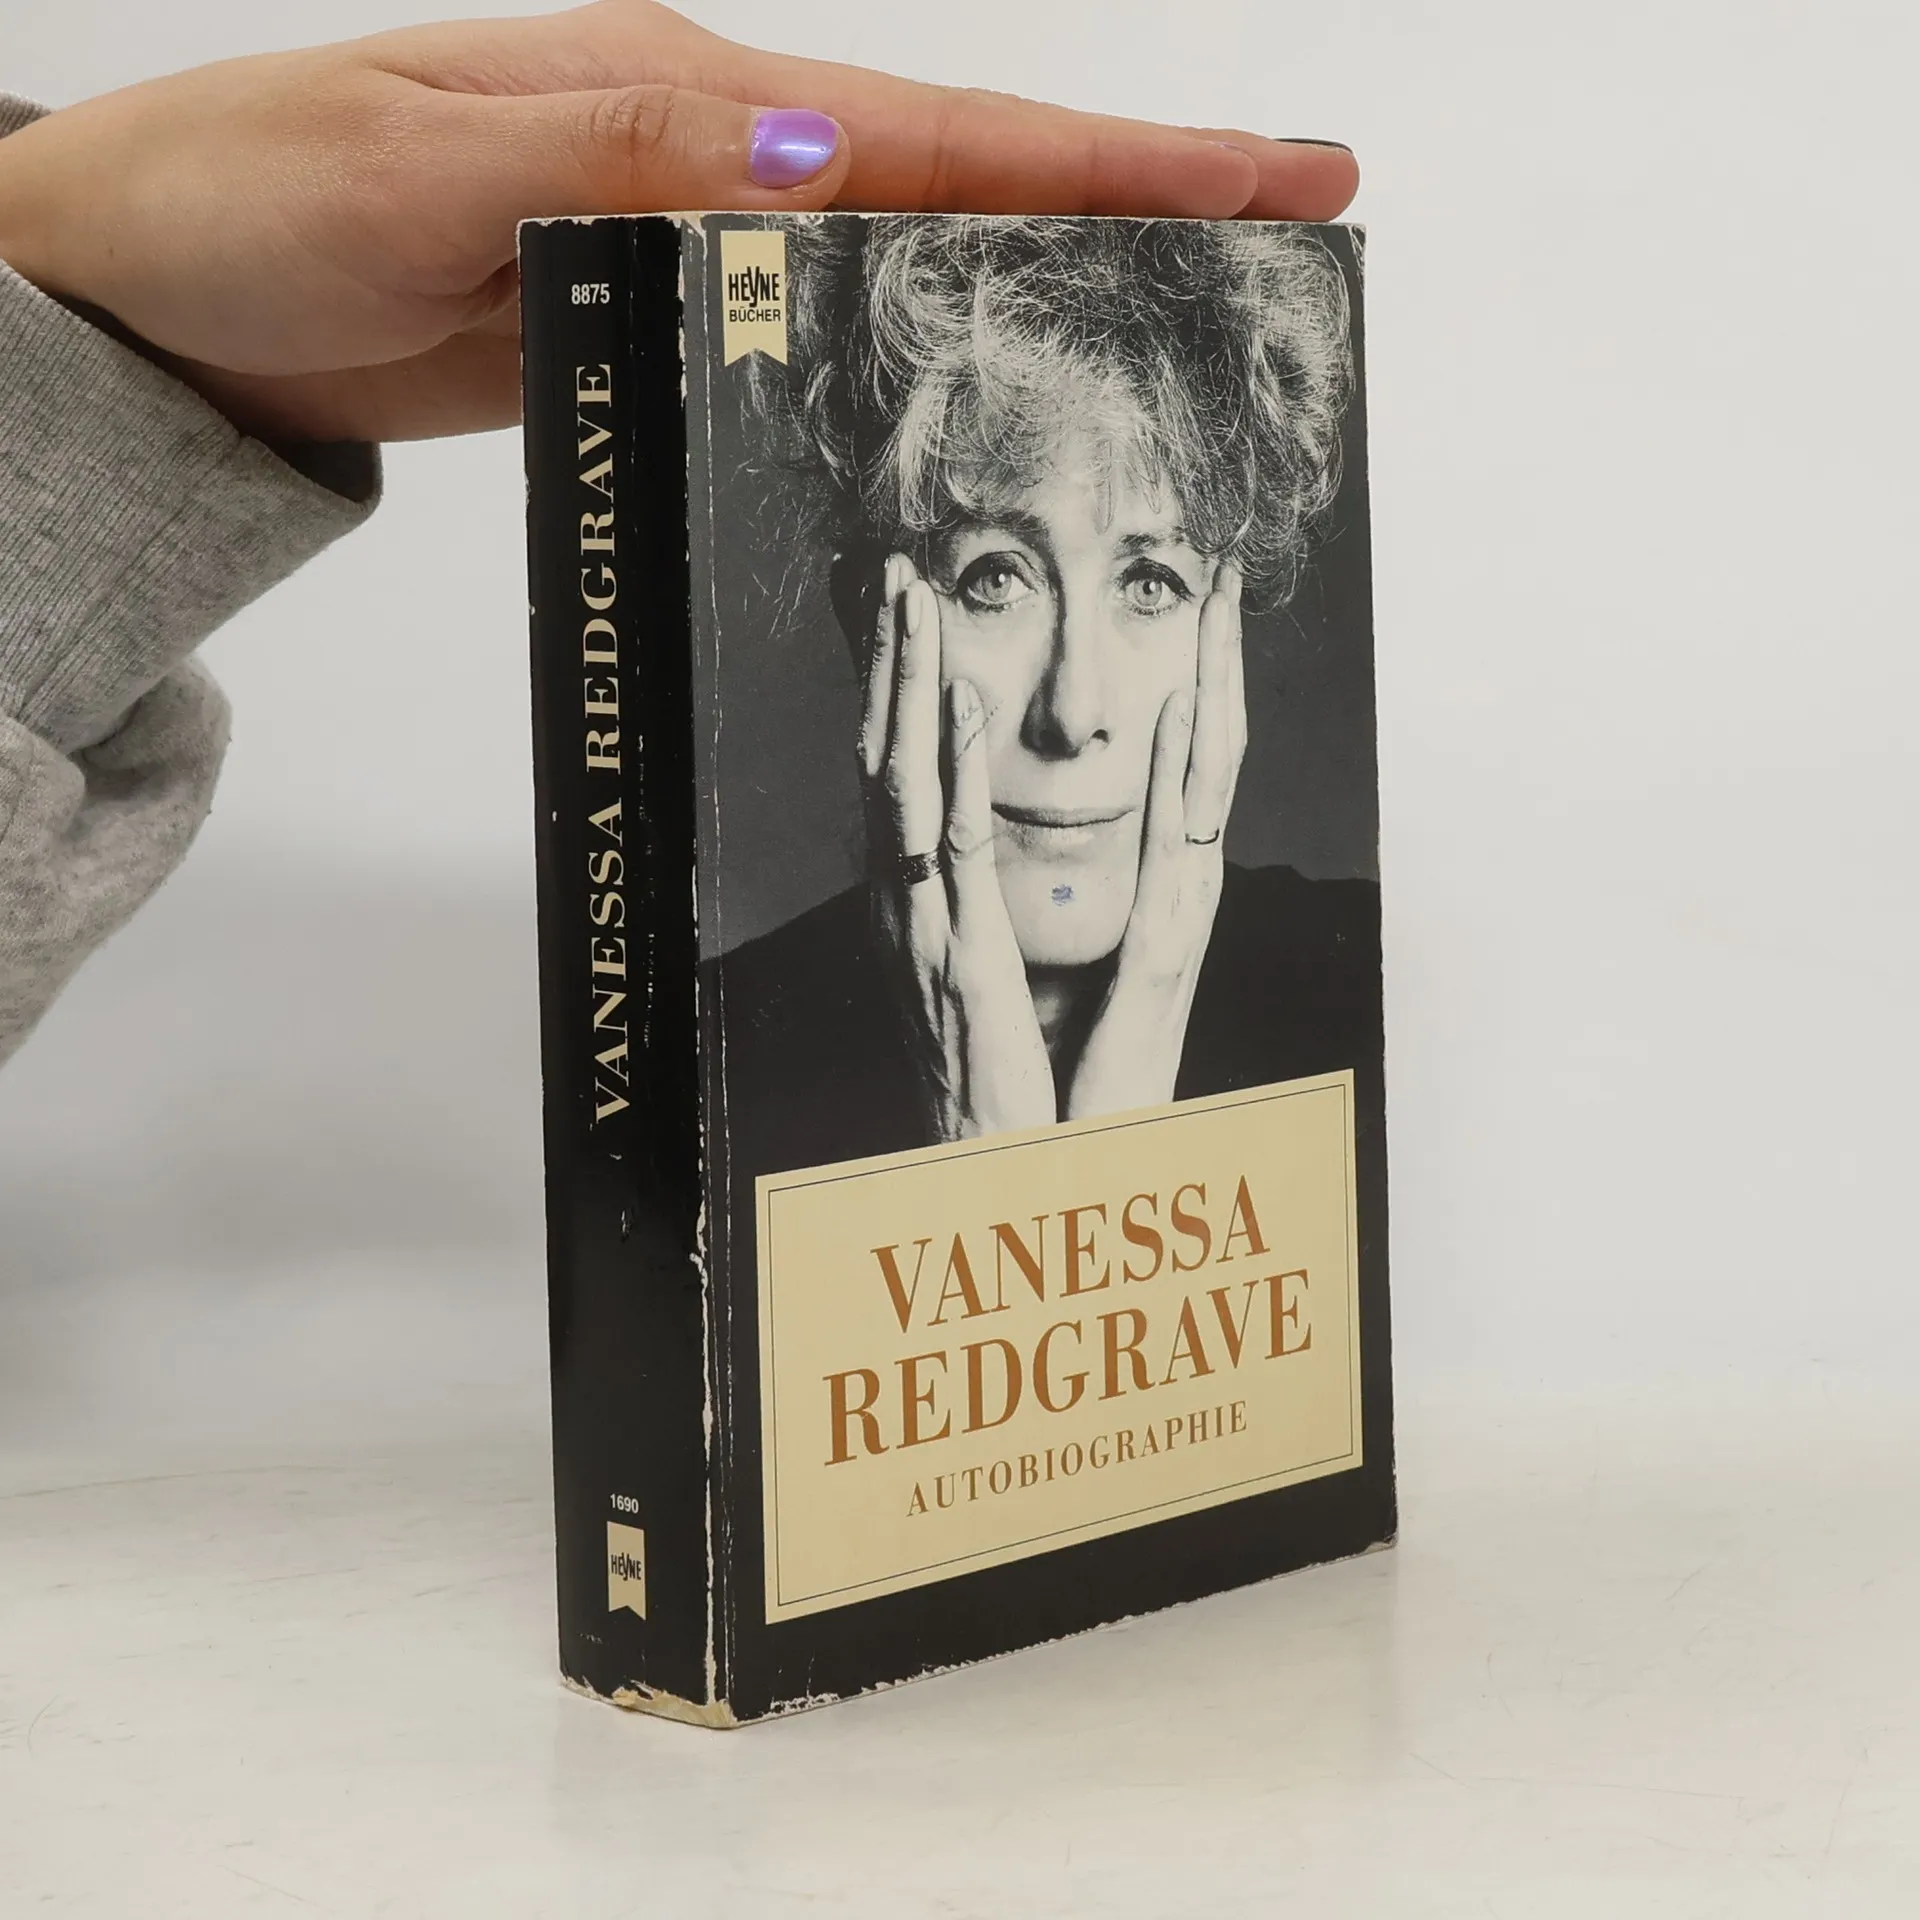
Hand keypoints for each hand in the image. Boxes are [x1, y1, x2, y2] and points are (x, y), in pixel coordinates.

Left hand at [0, 2, 1357, 446]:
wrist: (146, 293)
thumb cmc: (240, 203)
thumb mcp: (417, 164)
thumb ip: (619, 163)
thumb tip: (823, 157)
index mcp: (674, 96)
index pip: (933, 131)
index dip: (1111, 162)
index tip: (1270, 171)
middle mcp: (701, 157)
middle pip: (954, 186)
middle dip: (1126, 211)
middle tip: (1286, 234)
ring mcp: (680, 245)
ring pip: (896, 267)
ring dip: (1036, 287)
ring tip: (1177, 327)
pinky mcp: (645, 325)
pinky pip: (809, 340)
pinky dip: (911, 360)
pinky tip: (970, 398)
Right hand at [862, 556, 1055, 1143]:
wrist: (976, 1171)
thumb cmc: (979, 1079)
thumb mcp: (958, 979)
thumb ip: (950, 913)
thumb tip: (945, 865)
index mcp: (907, 907)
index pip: (890, 780)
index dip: (890, 695)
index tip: (902, 619)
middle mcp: (899, 907)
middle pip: (881, 761)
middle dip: (887, 664)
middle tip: (893, 572)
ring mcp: (922, 929)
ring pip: (902, 788)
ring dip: (906, 689)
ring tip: (913, 602)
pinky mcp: (961, 959)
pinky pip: (952, 852)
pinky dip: (947, 773)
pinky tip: (953, 706)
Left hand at [1066, 563, 1246, 1120]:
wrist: (1090, 1150)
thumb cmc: (1089, 1057)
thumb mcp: (1093, 955)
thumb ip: (1104, 894)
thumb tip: (1087, 837)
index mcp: (1166, 884)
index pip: (1190, 763)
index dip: (1199, 679)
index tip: (1199, 603)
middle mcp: (1188, 887)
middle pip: (1214, 752)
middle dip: (1222, 658)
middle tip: (1228, 566)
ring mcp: (1188, 914)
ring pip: (1213, 779)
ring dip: (1217, 684)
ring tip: (1220, 605)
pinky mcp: (1167, 951)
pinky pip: (1178, 847)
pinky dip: (1188, 773)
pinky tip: (1188, 711)